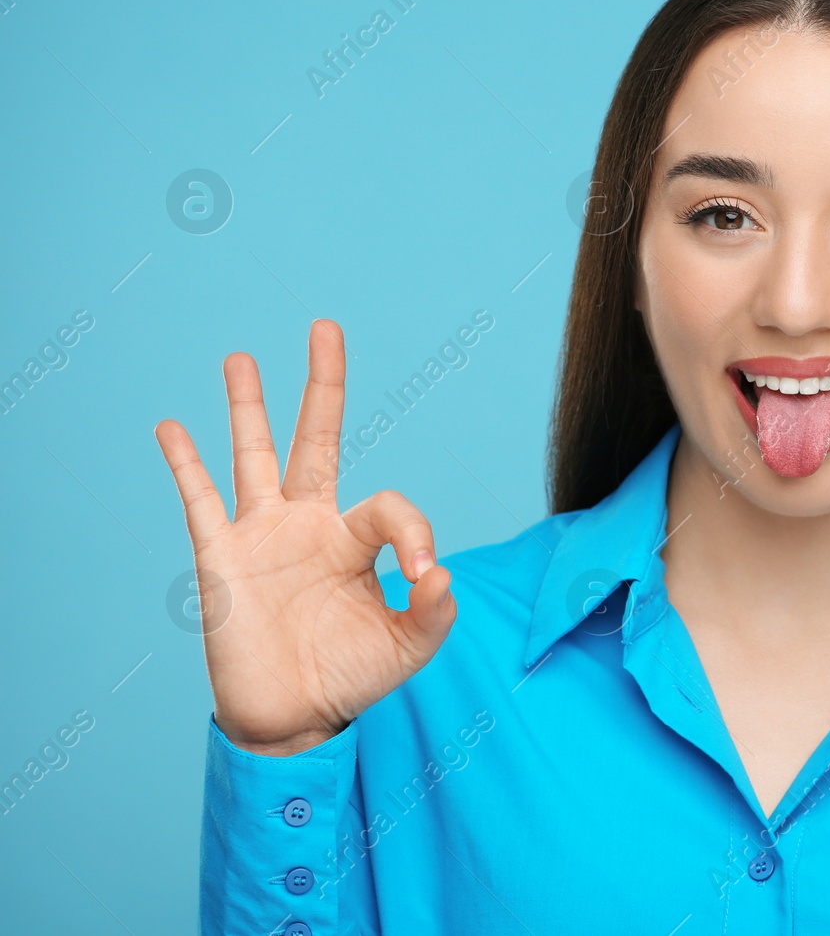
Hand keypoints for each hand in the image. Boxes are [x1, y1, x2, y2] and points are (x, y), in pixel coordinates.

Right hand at [154, 319, 455, 754]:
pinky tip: (171, 426)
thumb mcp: (410, 648)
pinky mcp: (222, 557)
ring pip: (254, 457)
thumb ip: (434, 612)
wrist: (293, 720)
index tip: (424, 577)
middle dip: (322, 386)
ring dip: (248, 407)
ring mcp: (263, 535)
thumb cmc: (352, 677)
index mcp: (357, 541)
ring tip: (241, 357)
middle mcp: (309, 524)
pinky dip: (184, 464)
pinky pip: (200, 501)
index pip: (389, 507)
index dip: (416, 533)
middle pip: (316, 439)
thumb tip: (440, 575)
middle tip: (325, 328)